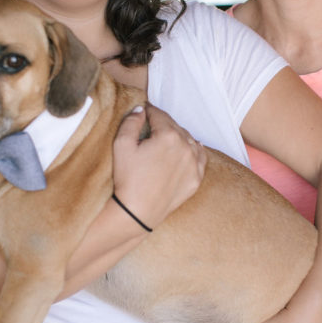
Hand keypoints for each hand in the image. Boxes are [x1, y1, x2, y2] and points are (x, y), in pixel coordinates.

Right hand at [112, 104, 206, 229]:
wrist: (137, 212)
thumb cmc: (127, 178)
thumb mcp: (121, 145)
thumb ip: (131, 122)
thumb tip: (141, 110)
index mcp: (168, 135)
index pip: (159, 115)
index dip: (148, 111)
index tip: (143, 112)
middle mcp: (186, 146)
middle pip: (174, 126)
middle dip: (162, 124)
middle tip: (151, 127)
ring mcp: (194, 163)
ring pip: (188, 140)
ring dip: (177, 136)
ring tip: (165, 139)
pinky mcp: (196, 178)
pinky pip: (200, 157)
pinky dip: (194, 150)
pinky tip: (189, 148)